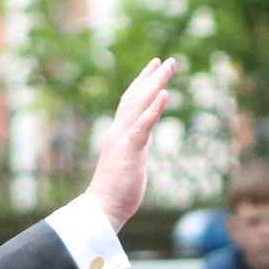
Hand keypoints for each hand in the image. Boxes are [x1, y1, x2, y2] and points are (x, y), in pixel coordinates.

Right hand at [86, 57, 175, 228]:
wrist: (102, 208)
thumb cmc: (116, 189)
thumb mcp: (131, 160)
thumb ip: (138, 144)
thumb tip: (147, 135)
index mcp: (120, 134)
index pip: (131, 103)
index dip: (143, 83)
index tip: (155, 68)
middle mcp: (119, 131)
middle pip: (136, 97)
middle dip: (151, 77)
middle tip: (167, 60)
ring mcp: (123, 140)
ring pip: (139, 105)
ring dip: (154, 84)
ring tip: (167, 67)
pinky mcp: (129, 151)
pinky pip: (142, 126)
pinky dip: (153, 109)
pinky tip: (164, 94)